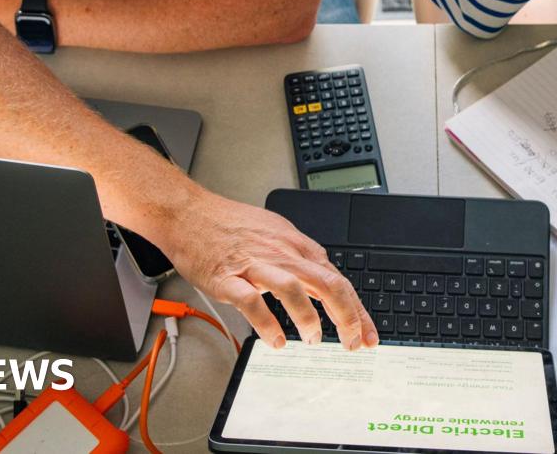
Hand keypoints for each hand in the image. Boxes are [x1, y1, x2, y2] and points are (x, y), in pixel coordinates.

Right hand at [153, 186, 378, 350]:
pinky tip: (275, 340)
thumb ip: (300, 259)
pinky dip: (267, 323)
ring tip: (313, 339)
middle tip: (352, 342)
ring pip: (294, 288)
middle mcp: (282, 253)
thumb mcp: (276, 234)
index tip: (367, 333)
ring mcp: (255, 264)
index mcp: (296, 245)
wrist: (188, 214)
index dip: (358, 310)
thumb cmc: (228, 225)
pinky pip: (252, 302)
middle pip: (327, 283)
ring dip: (309, 319)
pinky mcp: (229, 276)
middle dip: (347, 317)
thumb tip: (324, 280)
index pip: (338, 279)